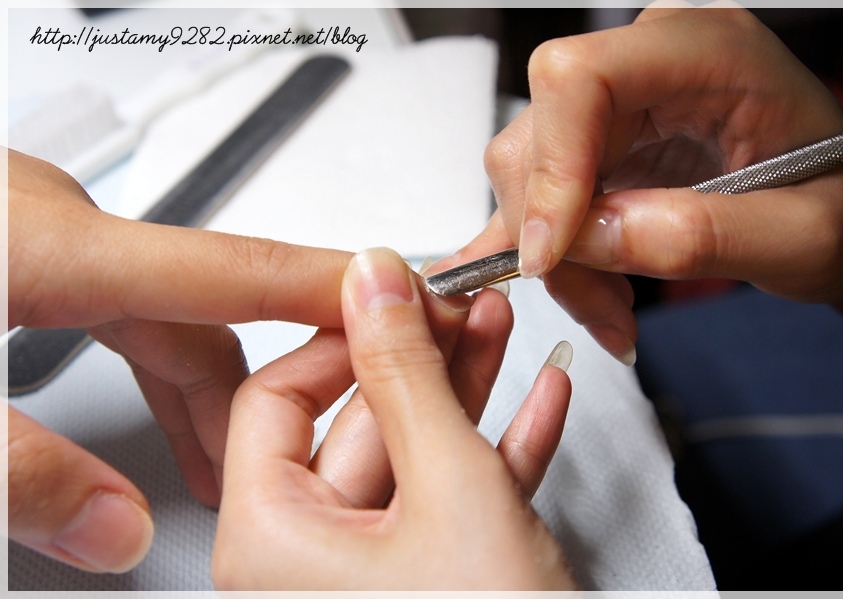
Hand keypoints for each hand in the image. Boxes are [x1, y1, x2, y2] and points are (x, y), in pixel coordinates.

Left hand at [5, 148, 355, 571]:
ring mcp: (36, 228)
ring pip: (157, 308)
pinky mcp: (16, 242)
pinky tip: (150, 406)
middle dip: (260, 381)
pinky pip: (113, 300)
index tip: (399, 295)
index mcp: (47, 244)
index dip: (325, 288)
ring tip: (221, 459)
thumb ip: (26, 473)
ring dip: (197, 382)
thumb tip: (113, 530)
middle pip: (202, 305)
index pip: (231, 266)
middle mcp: (55, 223)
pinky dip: (147, 357)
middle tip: (306, 443)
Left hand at [213, 248, 575, 589]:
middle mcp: (310, 566)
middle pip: (358, 424)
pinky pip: (457, 499)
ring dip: (467, 391)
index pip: (274, 398)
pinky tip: (535, 403)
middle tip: (460, 304)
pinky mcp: (436, 582)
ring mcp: (376, 577)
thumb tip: (372, 282)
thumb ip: (406, 374)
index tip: (392, 294)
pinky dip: (498, 449)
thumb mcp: (449, 486)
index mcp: (273, 545)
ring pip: (416, 457)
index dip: (339, 335)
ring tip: (502, 331)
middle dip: (424, 356)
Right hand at [460, 3, 842, 347]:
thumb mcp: (805, 237)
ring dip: (558, 258)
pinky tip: (593, 289)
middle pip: (539, 136)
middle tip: (606, 310)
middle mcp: (646, 63)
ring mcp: (617, 104)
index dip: (552, 164)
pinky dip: (552, 253)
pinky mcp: (597, 145)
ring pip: (527, 175)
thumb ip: (703, 234)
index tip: (552, 252)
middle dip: (555, 238)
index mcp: (707, 51)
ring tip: (616, 310)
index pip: (580, 78)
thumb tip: (590, 238)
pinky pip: (539, 196)